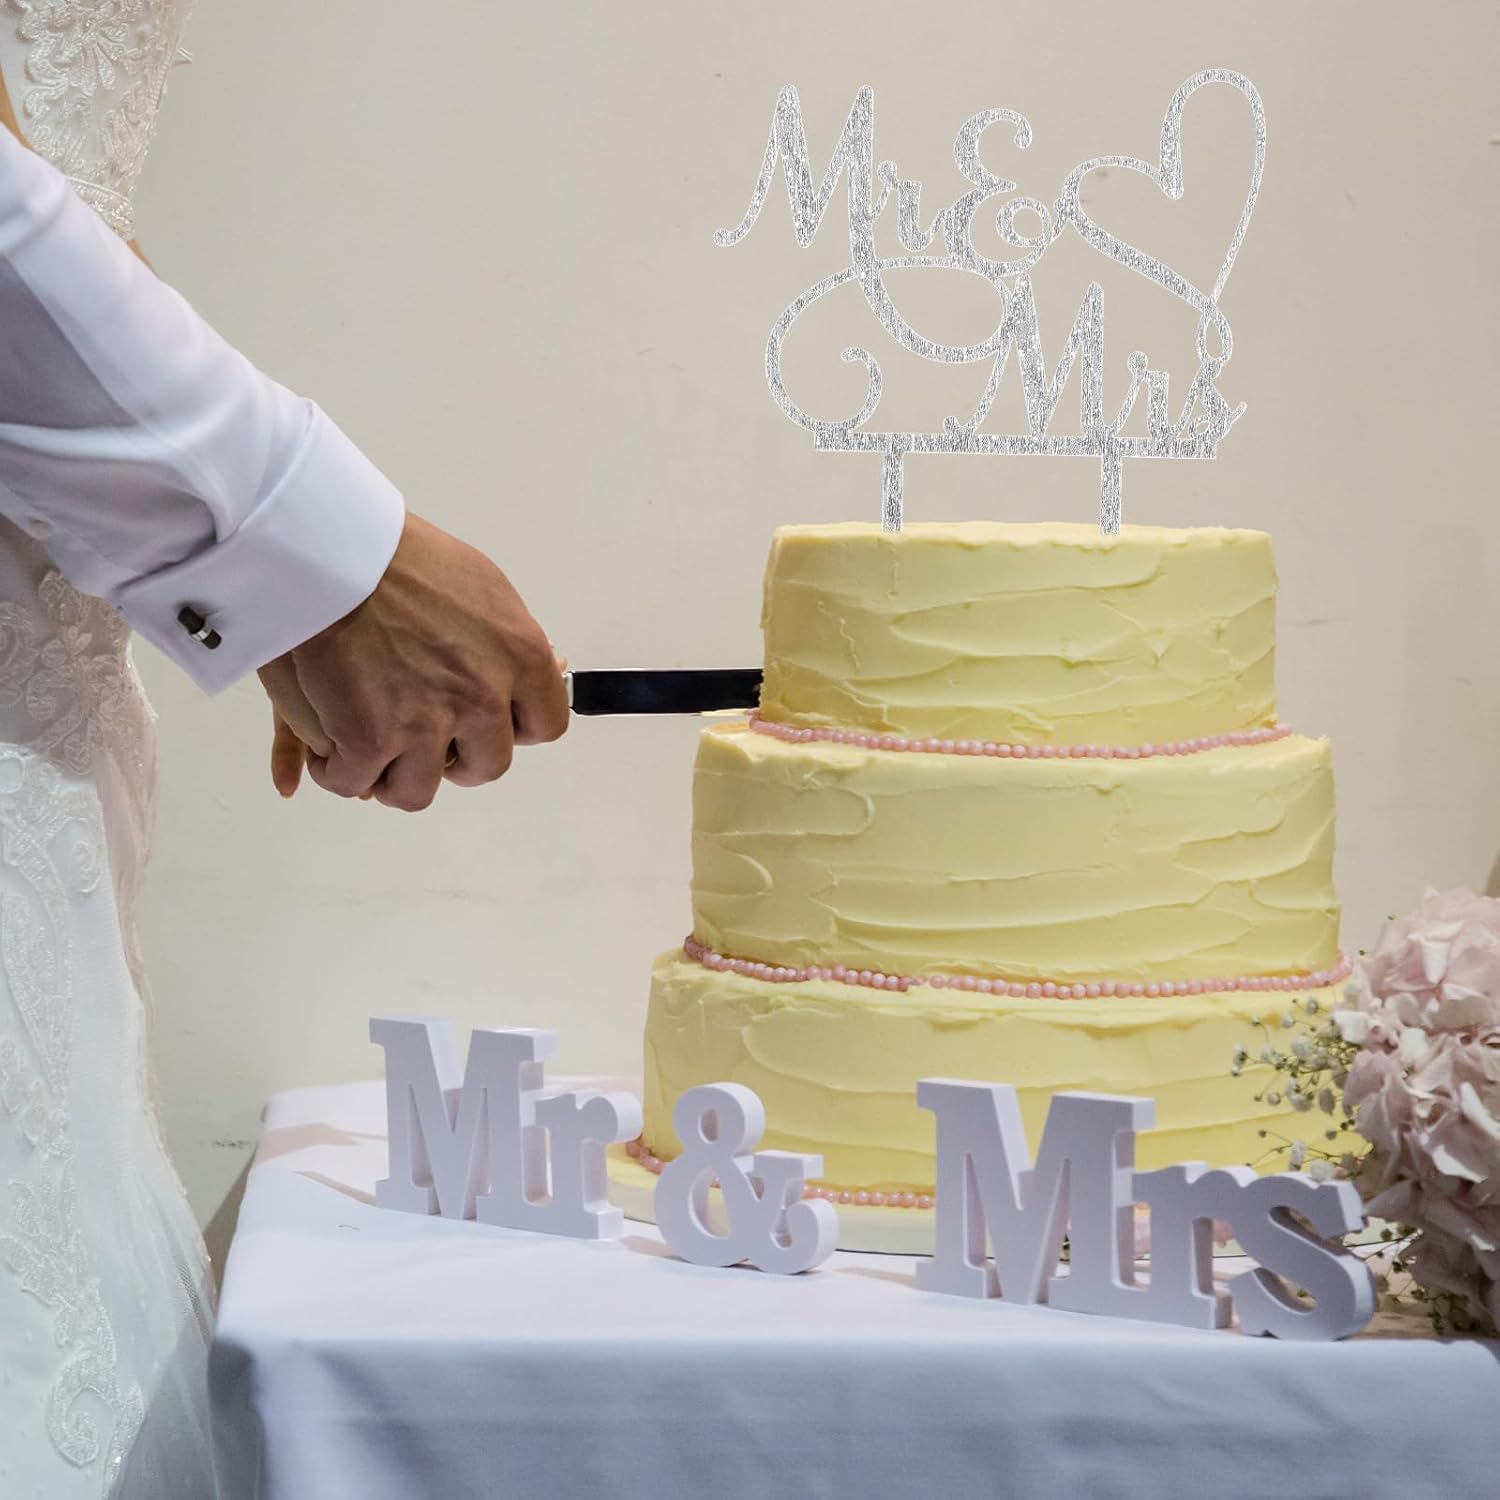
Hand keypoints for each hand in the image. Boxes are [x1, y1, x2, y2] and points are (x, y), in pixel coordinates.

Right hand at [258, 512, 567, 809]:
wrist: (330, 550)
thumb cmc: (401, 558)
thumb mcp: (484, 589)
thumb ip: (511, 642)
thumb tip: (552, 665)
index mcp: (521, 657)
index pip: (545, 725)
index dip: (512, 729)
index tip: (485, 721)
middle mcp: (482, 697)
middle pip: (485, 766)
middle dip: (453, 760)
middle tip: (422, 737)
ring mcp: (426, 724)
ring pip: (417, 791)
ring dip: (393, 776)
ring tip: (371, 751)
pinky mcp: (369, 740)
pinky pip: (354, 783)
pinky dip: (337, 772)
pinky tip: (330, 749)